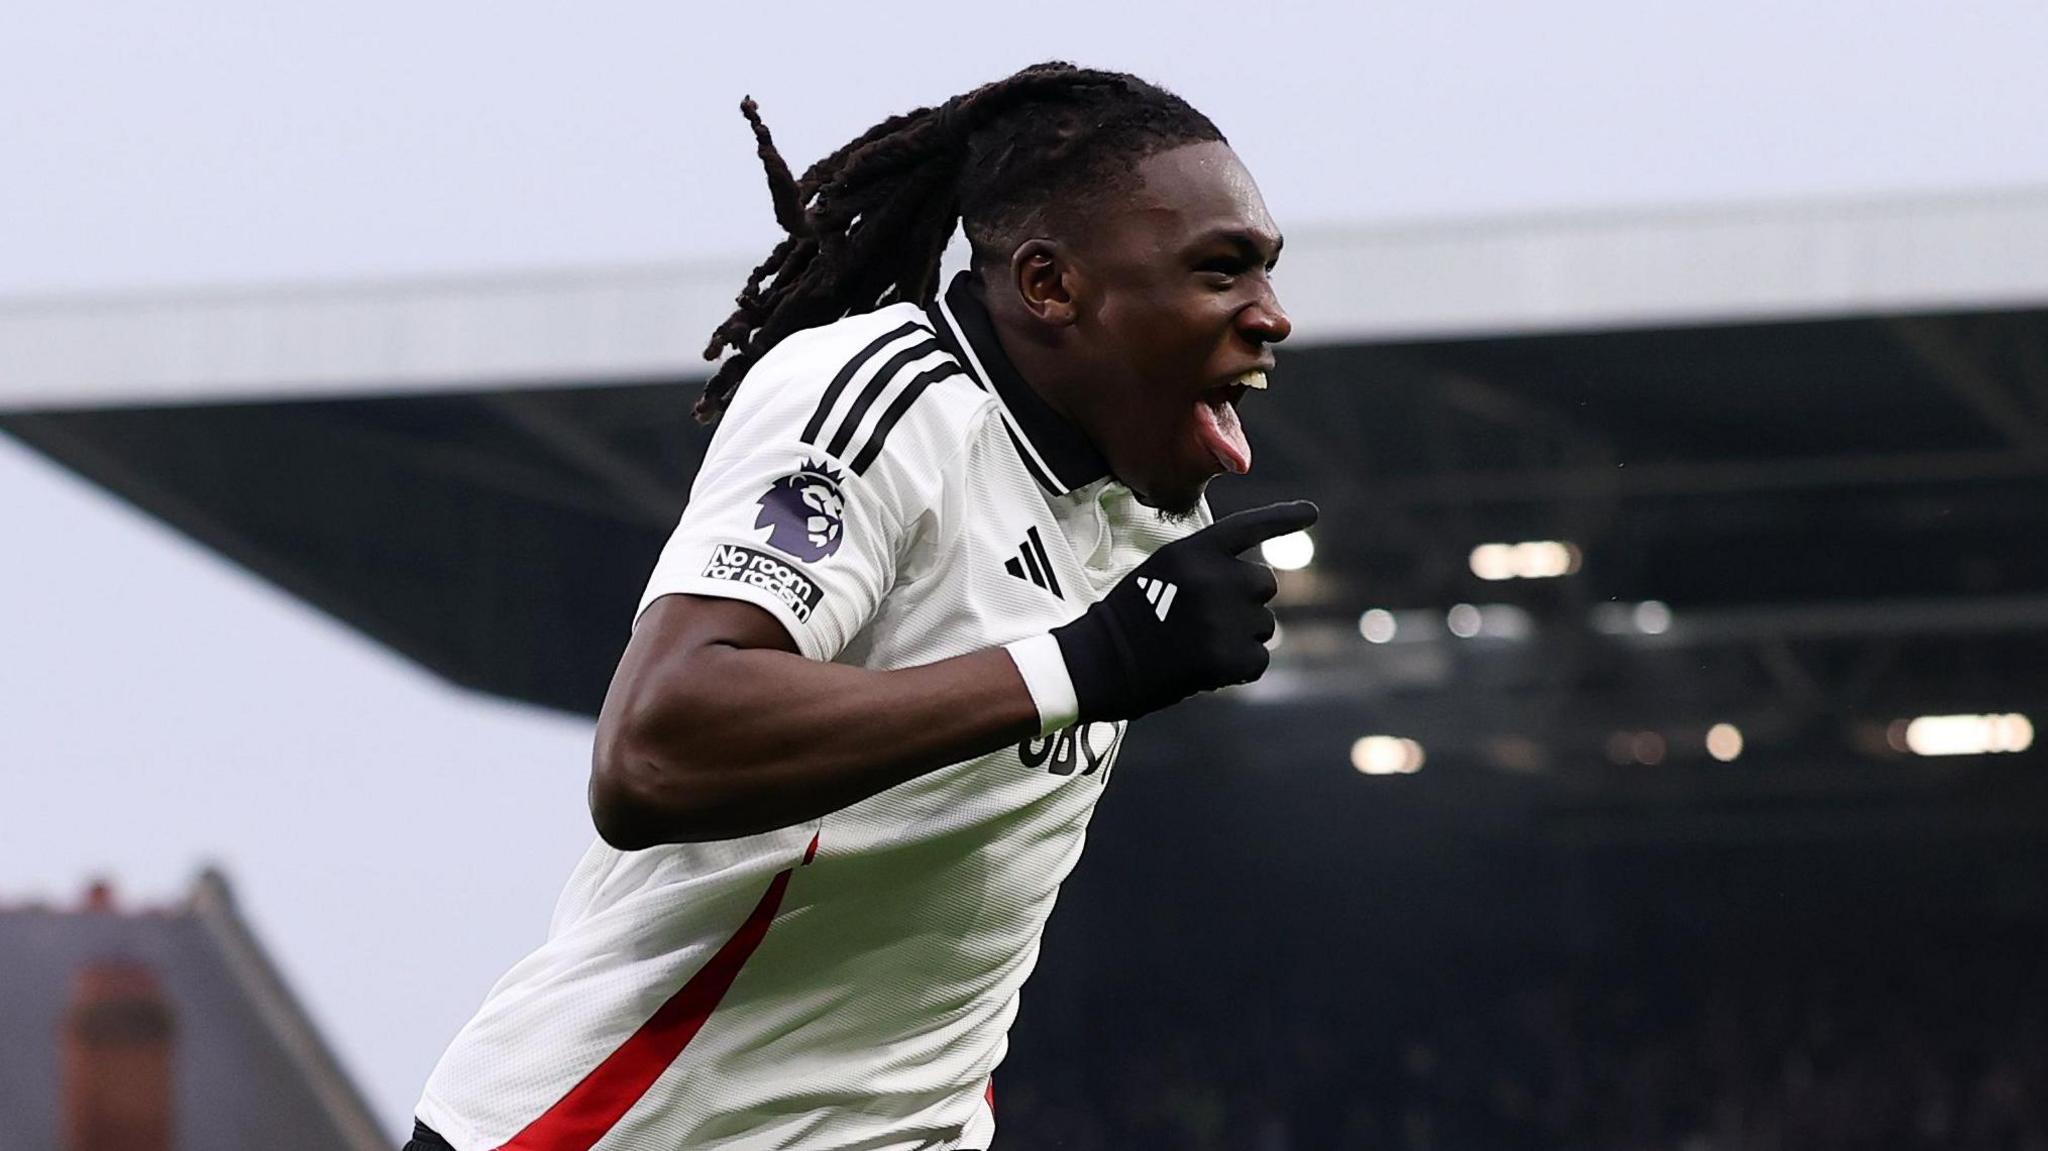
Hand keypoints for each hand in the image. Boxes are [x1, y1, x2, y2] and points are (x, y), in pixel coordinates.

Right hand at [1051, 500, 1317, 720]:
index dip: (1283, 518)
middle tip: (1209, 622)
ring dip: (1241, 638)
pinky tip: (1204, 670)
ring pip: (1264, 626)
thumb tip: (1249, 587)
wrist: (1099, 663)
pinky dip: (1239, 670)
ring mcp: (1223, 617)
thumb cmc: (1128, 620)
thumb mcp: (1161, 572)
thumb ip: (1205, 569)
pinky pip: (1257, 661)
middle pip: (1264, 584)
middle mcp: (1215, 578)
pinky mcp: (1226, 656)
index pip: (1248, 527)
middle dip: (1247, 602)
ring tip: (1197, 647)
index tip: (1313, 512)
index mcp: (1193, 552)